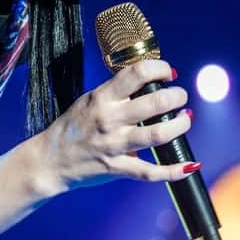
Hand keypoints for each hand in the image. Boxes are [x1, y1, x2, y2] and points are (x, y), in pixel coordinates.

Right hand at [32, 59, 193, 196]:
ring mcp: (114, 146)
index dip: (159, 68)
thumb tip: (150, 81)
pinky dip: (174, 170)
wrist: (50, 160)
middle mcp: (109, 120)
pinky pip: (151, 171)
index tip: (169, 72)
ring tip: (186, 118)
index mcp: (102, 98)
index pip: (136, 74)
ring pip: (158, 135)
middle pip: (154, 103)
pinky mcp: (117, 168)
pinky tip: (189, 164)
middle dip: (176, 96)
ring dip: (180, 125)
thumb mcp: (90, 100)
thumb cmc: (73, 126)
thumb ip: (117, 93)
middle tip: (181, 96)